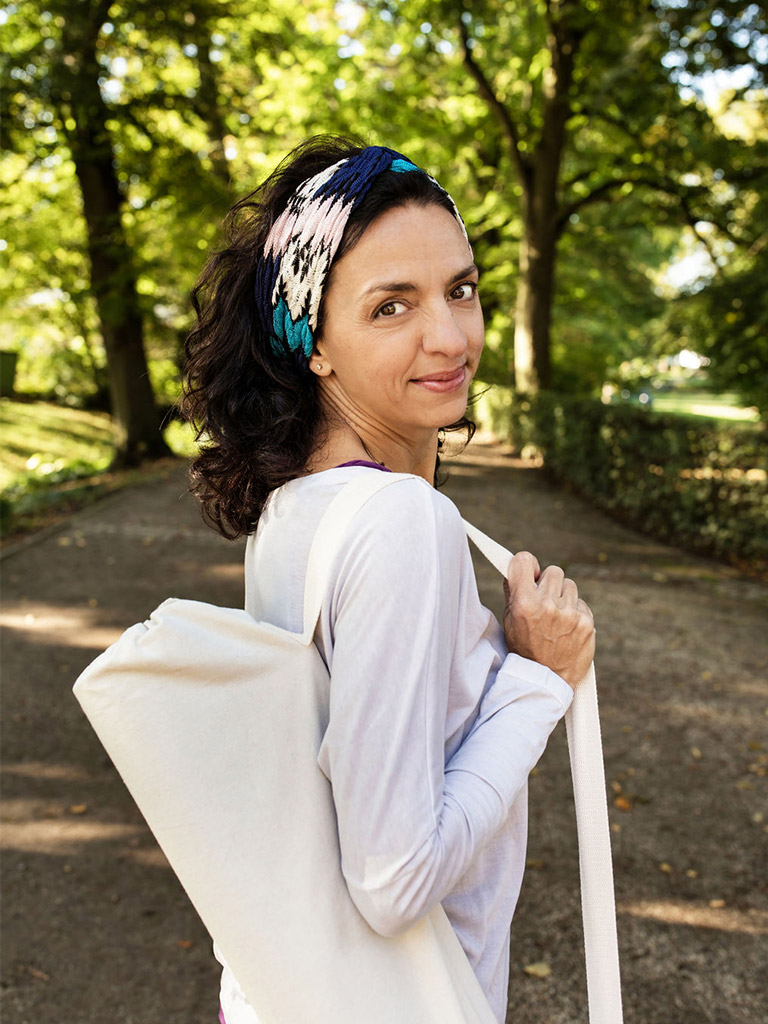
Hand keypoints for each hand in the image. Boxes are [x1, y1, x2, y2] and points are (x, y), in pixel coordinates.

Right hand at [502, 551, 594, 687]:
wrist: (545, 681)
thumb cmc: (524, 649)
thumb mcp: (510, 621)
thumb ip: (514, 592)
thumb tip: (517, 567)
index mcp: (524, 603)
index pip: (525, 560)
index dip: (528, 565)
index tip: (531, 573)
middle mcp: (547, 605)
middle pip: (553, 571)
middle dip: (549, 584)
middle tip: (545, 601)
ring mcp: (569, 614)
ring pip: (570, 586)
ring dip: (564, 597)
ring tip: (557, 619)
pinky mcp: (587, 623)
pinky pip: (582, 604)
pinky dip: (576, 613)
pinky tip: (567, 629)